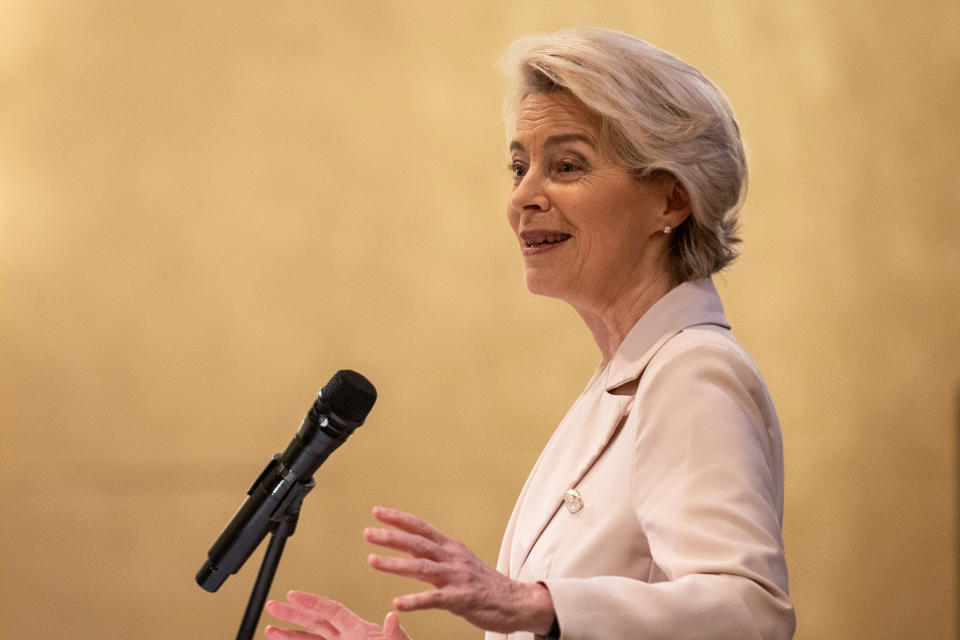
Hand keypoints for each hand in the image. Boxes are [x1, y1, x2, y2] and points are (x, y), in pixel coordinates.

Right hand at [264, 590, 408, 639]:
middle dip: (293, 614)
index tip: (293, 594)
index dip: (312, 602)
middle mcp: (347, 639)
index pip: (331, 611)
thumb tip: (392, 617)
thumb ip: (393, 633)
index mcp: (360, 630)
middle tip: (272, 605)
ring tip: (269, 629)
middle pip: (315, 623)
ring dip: (289, 636)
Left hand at [364, 506, 553, 634]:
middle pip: (418, 543)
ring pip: (422, 567)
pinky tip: (398, 602)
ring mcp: (458, 577)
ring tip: (372, 561)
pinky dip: (415, 600)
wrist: (516, 601)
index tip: (377, 512)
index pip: (421, 528)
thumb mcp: (457, 564)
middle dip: (391, 537)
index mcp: (451, 548)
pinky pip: (435, 599)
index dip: (399, 519)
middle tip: (367, 533)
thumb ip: (431, 557)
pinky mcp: (462, 599)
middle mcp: (453, 558)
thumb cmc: (484, 584)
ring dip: (395, 564)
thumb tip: (405, 548)